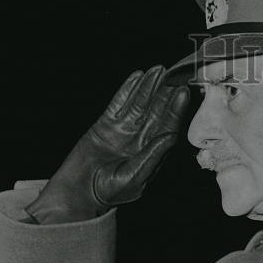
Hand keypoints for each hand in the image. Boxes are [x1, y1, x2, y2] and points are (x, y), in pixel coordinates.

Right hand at [27, 66, 189, 221]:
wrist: (79, 191)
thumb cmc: (109, 191)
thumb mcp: (134, 176)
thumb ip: (152, 155)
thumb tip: (170, 136)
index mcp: (152, 154)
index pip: (167, 128)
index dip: (175, 111)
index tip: (183, 93)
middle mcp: (140, 140)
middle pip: (156, 112)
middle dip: (165, 94)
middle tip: (175, 74)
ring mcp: (123, 131)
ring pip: (139, 105)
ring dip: (148, 87)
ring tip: (158, 70)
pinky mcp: (105, 124)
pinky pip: (118, 103)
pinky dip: (127, 90)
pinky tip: (137, 77)